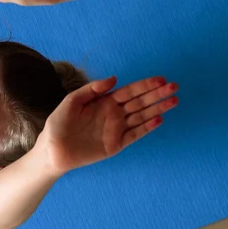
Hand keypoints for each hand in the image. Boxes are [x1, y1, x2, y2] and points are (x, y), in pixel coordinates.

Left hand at [37, 76, 178, 174]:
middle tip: (174, 87)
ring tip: (173, 101)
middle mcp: (113, 114)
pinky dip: (147, 128)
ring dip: (157, 109)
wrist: (53, 150)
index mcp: (104, 102)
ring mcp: (116, 129)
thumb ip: (92, 89)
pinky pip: (135, 135)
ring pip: (141, 117)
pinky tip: (159, 120)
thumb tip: (114, 78)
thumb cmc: (59, 124)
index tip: (161, 79)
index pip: (129, 91)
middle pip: (139, 102)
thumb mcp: (72, 101)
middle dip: (157, 95)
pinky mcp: (116, 144)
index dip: (145, 85)